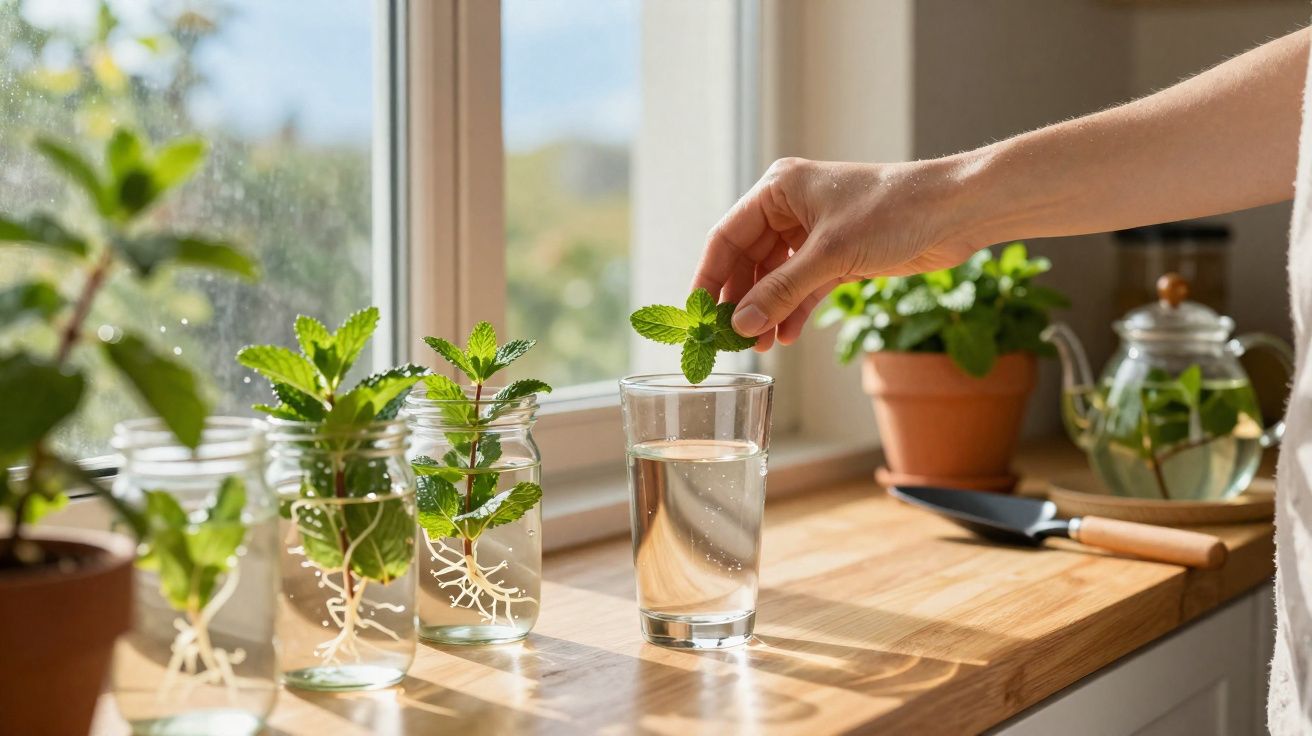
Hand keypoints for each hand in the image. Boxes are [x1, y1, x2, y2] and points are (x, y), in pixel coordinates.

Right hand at [692, 156, 982, 350]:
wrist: (957, 211)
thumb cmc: (894, 211)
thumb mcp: (829, 255)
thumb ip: (781, 291)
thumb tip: (740, 325)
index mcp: (779, 189)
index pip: (727, 237)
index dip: (710, 277)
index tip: (696, 314)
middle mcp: (792, 207)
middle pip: (749, 260)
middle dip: (741, 300)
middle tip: (730, 339)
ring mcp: (816, 232)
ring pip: (776, 276)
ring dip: (767, 310)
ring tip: (759, 346)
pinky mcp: (840, 253)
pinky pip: (803, 286)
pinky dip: (793, 309)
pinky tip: (785, 336)